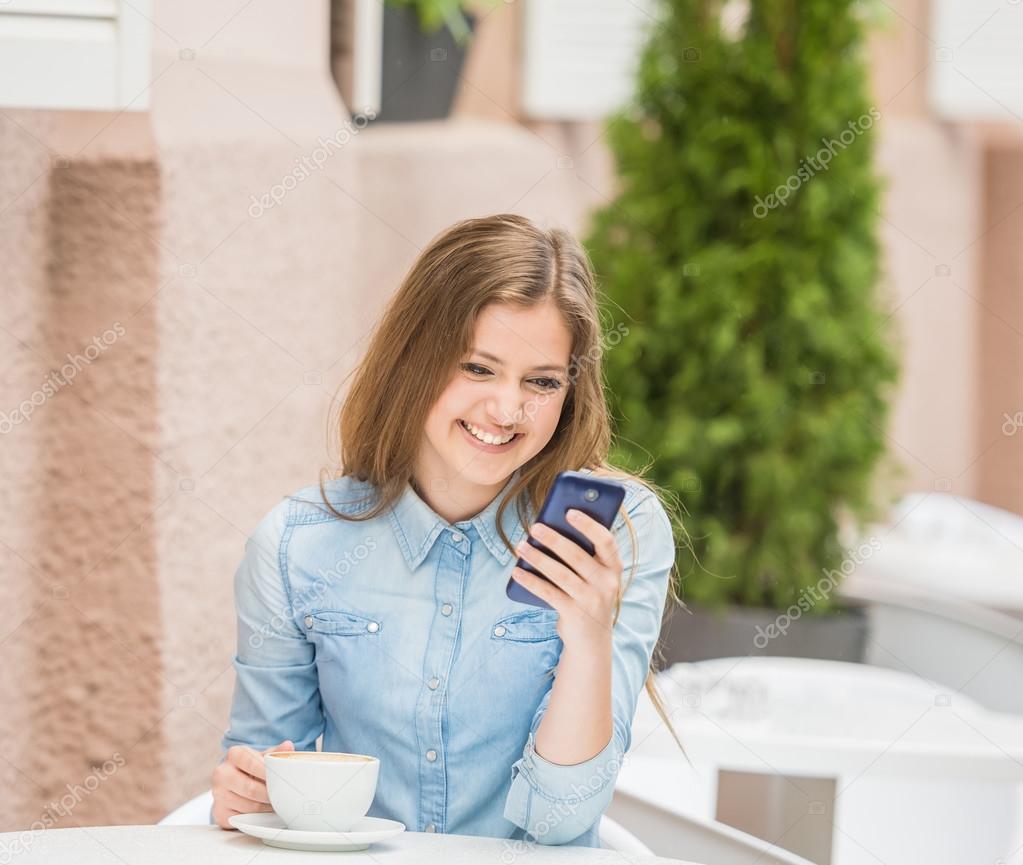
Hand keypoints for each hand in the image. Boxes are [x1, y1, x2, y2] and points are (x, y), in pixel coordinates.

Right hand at [211, 739, 293, 828]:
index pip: (251, 763)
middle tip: (282, 795)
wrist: (232, 785)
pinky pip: (243, 818)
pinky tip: (264, 811)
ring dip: (266, 807)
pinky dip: (257, 816)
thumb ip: (275, 753)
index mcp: (233, 754)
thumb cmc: (251, 768)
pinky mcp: (220, 812)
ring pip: (249, 805)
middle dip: (270, 794)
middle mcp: (221, 773)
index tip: (279, 778)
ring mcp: (218, 794)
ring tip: (276, 803)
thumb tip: (288, 746)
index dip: (267, 773)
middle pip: (251, 788)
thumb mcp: (263, 757)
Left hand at [511, 509, 622, 646]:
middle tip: (535, 527)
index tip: (570, 511)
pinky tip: (517, 571)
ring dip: (538, 558)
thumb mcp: (594, 577)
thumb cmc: (589, 597)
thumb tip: (552, 528)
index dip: (589, 525)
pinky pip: (549, 593)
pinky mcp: (575, 614)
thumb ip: (583, 555)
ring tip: (520, 546)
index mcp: (614, 568)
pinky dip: (531, 581)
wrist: (592, 641)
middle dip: (554, 539)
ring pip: (560, 574)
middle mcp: (607, 584)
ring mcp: (592, 600)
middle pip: (577, 556)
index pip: (606, 541)